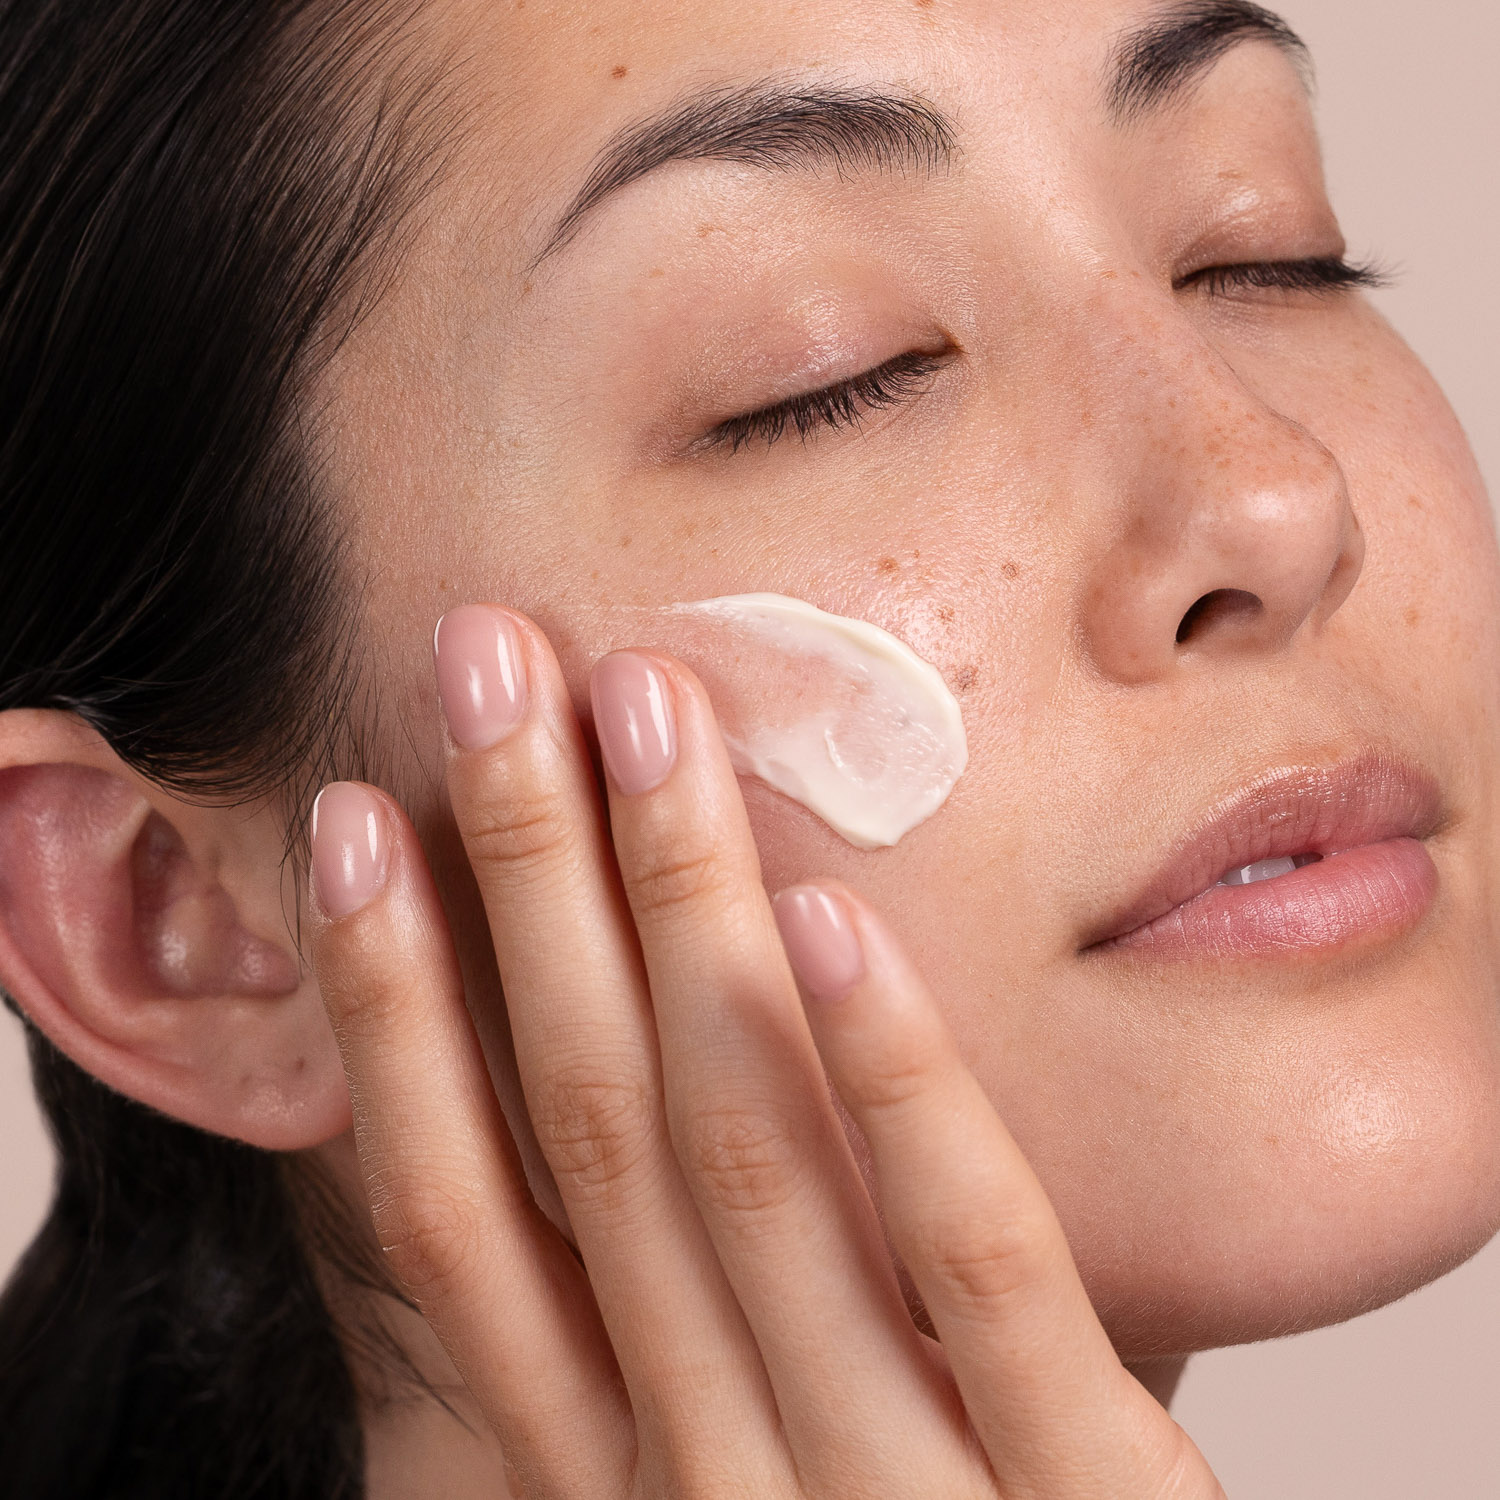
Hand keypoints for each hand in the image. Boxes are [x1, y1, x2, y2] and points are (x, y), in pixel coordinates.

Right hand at [307, 604, 1224, 1498]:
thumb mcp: (749, 1482)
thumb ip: (689, 1341)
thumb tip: (621, 1107)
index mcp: (627, 1478)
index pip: (466, 1221)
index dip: (390, 1014)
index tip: (354, 829)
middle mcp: (714, 1480)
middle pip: (588, 1141)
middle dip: (523, 889)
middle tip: (488, 677)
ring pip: (746, 1173)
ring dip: (681, 923)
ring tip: (644, 719)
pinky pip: (974, 1275)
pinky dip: (897, 1093)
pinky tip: (840, 923)